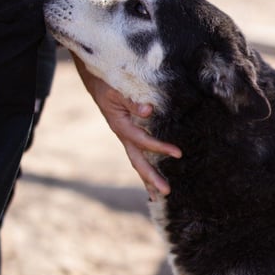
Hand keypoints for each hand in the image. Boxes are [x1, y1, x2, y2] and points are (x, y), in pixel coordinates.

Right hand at [72, 56, 181, 199]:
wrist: (95, 78)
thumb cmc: (108, 81)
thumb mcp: (117, 88)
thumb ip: (131, 100)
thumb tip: (148, 111)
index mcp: (120, 125)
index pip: (142, 140)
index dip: (159, 147)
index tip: (179, 154)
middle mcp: (123, 135)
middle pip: (137, 161)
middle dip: (151, 177)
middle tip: (167, 192)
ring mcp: (125, 137)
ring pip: (137, 161)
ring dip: (148, 179)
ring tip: (159, 196)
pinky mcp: (129, 135)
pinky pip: (138, 154)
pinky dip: (145, 169)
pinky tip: (151, 181)